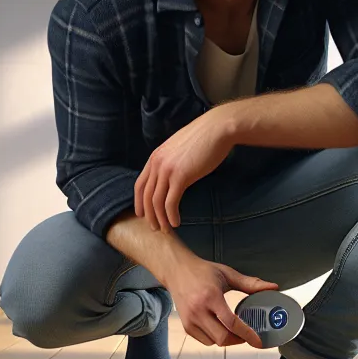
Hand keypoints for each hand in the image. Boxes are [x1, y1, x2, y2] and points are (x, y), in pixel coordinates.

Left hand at [135, 108, 233, 231]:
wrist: (217, 129)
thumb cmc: (204, 138)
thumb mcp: (179, 149)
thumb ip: (171, 161)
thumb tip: (173, 175)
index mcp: (155, 157)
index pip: (140, 184)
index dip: (139, 201)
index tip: (142, 214)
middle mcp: (157, 163)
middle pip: (146, 195)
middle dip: (149, 215)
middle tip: (155, 228)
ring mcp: (167, 170)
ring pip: (156, 201)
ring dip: (160, 218)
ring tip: (166, 229)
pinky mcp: (181, 176)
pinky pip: (171, 202)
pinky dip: (171, 215)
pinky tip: (176, 222)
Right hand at [160, 254, 279, 347]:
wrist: (176, 270)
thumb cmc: (201, 271)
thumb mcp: (227, 274)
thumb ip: (250, 283)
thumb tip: (272, 287)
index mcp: (211, 296)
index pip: (231, 323)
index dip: (247, 334)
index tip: (257, 341)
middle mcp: (198, 310)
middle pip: (222, 338)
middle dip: (239, 340)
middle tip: (248, 335)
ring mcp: (190, 320)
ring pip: (214, 342)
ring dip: (227, 340)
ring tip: (235, 330)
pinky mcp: (186, 325)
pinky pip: (205, 341)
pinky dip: (215, 339)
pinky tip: (221, 328)